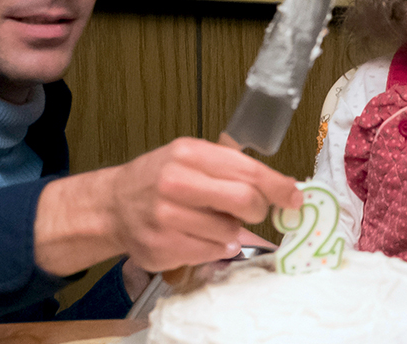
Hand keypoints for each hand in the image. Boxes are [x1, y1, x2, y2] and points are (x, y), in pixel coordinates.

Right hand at [34, 137, 301, 275]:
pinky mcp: (162, 247)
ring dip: (230, 232)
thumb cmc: (159, 178)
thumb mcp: (191, 157)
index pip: (248, 170)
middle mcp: (177, 182)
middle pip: (245, 201)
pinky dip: (213, 248)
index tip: (294, 197)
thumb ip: (231, 168)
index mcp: (189, 154)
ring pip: (230, 232)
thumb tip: (283, 187)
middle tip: (250, 211)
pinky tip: (197, 236)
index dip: (279, 187)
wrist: (112, 204)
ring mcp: (167, 217)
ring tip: (210, 222)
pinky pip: (211, 253)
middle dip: (257, 210)